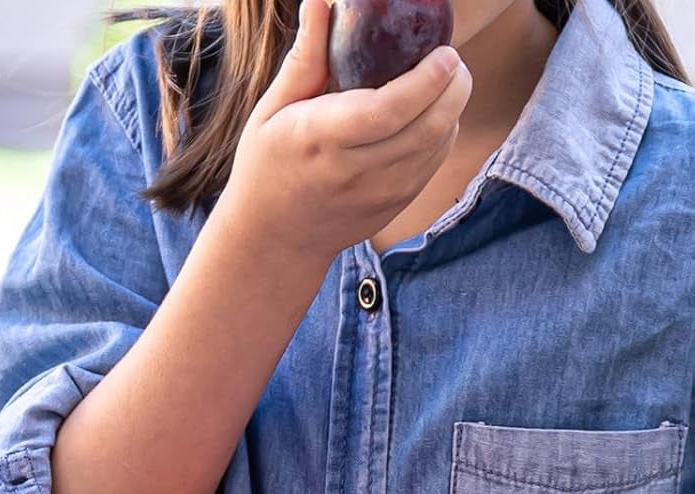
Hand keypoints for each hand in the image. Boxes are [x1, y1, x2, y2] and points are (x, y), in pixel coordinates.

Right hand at [222, 0, 471, 263]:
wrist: (272, 240)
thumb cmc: (267, 167)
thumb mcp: (271, 112)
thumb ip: (305, 59)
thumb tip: (321, 1)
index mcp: (320, 140)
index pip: (388, 111)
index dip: (427, 79)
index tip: (444, 53)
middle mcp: (353, 172)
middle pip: (427, 126)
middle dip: (455, 86)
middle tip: (452, 61)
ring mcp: (377, 195)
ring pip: (438, 145)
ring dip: (453, 108)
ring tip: (446, 83)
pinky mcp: (393, 207)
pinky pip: (433, 164)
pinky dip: (442, 134)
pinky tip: (432, 116)